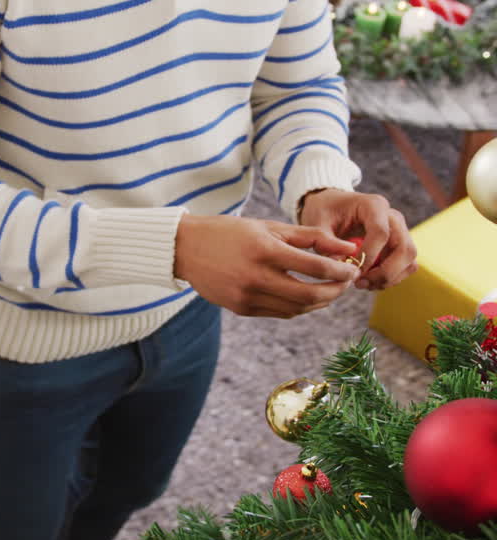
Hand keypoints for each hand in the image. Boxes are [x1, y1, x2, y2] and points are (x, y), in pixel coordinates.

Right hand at [173, 213, 361, 317]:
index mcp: (264, 250)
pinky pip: (279, 313)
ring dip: (320, 302)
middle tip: (346, 283)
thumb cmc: (230, 232)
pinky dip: (298, 307)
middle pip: (310, 296)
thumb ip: (310, 237)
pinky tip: (306, 296)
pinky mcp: (241, 309)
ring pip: (297, 309)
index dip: (340, 271)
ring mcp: (247, 297)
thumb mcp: (269, 226)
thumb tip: (347, 248)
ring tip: (329, 289)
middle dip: (335, 291)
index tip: (352, 268)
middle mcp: (256, 277)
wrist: (185, 247)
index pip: (314, 267)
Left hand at [297, 188, 417, 289]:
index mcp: (373, 205)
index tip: (352, 270)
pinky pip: (407, 266)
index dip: (369, 256)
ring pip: (409, 260)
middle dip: (385, 272)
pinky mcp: (400, 245)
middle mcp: (392, 217)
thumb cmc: (325, 212)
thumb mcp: (318, 223)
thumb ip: (326, 243)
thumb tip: (341, 266)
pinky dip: (391, 278)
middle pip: (405, 248)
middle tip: (360, 282)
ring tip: (362, 283)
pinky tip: (369, 280)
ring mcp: (400, 231)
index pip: (381, 233)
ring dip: (389, 278)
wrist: (332, 207)